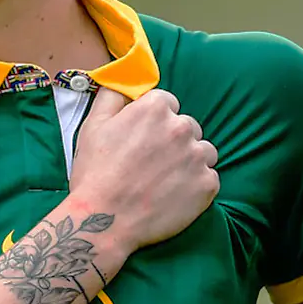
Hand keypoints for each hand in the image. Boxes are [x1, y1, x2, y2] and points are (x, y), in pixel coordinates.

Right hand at [70, 88, 217, 250]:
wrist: (104, 221)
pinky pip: (209, 178)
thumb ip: (112, 97)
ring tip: (165, 181)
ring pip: (203, 151)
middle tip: (152, 164)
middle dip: (173, 141)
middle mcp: (181, 127)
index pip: (166, 103)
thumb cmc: (95, 174)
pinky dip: (196, 186)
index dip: (153, 122)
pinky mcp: (207, 184)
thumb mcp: (92, 126)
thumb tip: (124, 83)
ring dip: (189, 162)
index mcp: (155, 108)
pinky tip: (174, 196)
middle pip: (187, 126)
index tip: (143, 139)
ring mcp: (197, 157)